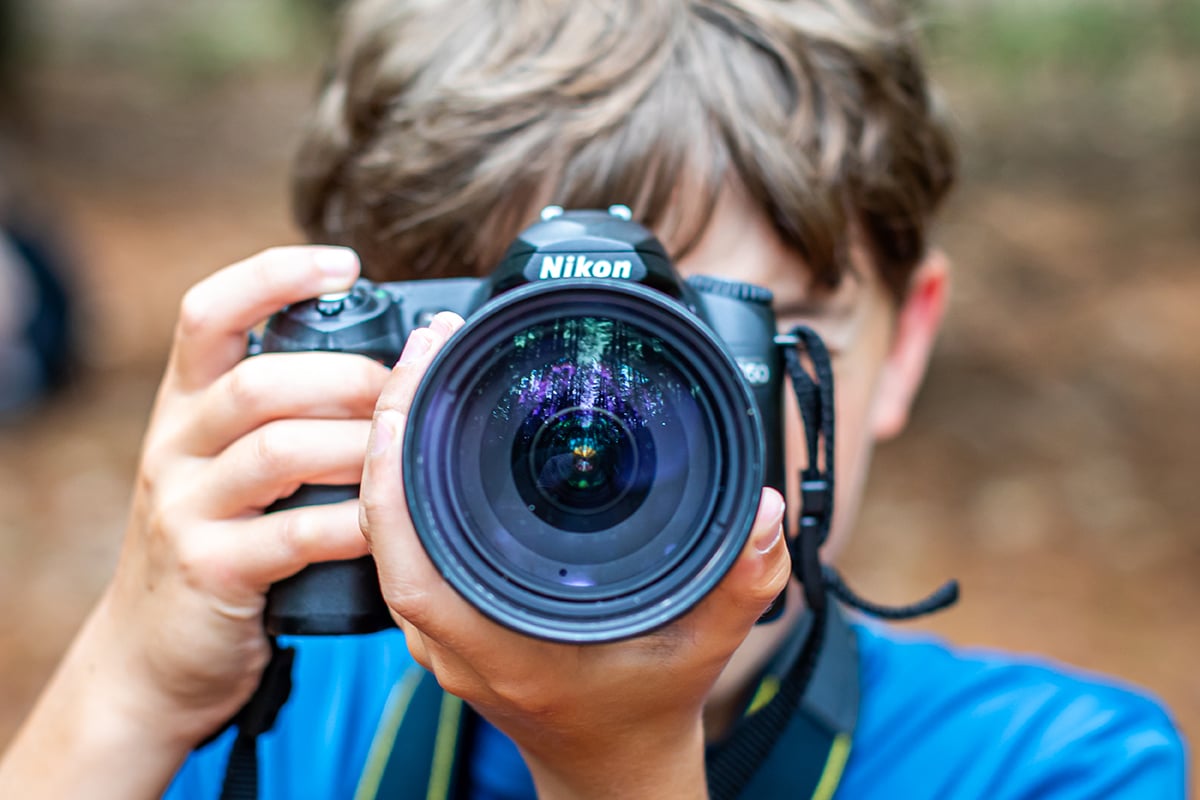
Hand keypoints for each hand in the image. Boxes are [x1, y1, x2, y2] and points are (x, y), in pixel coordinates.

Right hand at [1, 246, 389, 797]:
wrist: (155, 653)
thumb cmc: (220, 540)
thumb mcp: (228, 464)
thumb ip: (284, 415)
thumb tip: (392, 366)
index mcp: (185, 404)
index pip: (207, 311)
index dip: (274, 274)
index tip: (344, 263)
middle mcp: (175, 444)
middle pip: (262, 381)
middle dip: (350, 380)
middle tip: (406, 396)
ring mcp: (186, 508)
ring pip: (280, 450)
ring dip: (359, 446)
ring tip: (405, 455)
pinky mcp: (211, 569)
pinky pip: (296, 533)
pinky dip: (355, 523)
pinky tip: (388, 523)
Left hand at [360, 313, 791, 799]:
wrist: (613, 761)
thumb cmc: (646, 705)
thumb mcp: (707, 644)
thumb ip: (744, 580)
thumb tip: (765, 512)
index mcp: (501, 643)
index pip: (413, 554)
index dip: (396, 469)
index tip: (417, 385)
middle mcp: (455, 638)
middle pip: (387, 524)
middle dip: (395, 425)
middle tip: (427, 346)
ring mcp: (442, 631)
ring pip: (389, 530)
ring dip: (395, 448)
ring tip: (424, 371)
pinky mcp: (445, 617)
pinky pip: (406, 541)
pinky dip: (406, 479)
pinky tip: (428, 430)